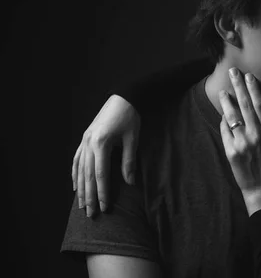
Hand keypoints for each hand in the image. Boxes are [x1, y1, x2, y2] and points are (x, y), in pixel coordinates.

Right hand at [71, 95, 139, 216]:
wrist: (124, 97)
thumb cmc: (131, 117)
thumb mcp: (133, 139)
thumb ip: (129, 161)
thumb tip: (130, 183)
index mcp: (101, 143)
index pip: (100, 175)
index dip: (103, 193)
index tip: (106, 208)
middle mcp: (88, 143)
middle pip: (87, 175)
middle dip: (89, 196)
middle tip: (91, 214)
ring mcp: (84, 140)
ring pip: (80, 169)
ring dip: (80, 188)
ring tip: (81, 205)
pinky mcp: (85, 138)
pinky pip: (77, 159)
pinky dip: (75, 173)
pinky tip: (75, 185)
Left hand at [219, 68, 260, 215]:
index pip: (260, 104)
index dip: (254, 89)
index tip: (249, 76)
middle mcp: (256, 134)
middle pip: (244, 105)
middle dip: (238, 86)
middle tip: (233, 72)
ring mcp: (242, 142)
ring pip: (232, 116)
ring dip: (227, 101)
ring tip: (223, 91)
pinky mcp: (230, 151)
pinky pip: (225, 131)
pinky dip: (224, 122)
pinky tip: (223, 115)